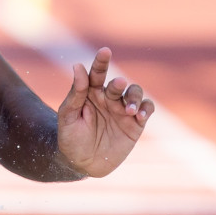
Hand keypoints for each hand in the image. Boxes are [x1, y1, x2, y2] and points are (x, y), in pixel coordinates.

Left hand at [55, 47, 152, 177]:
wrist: (82, 163)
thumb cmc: (70, 138)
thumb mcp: (68, 116)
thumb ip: (75, 93)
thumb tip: (78, 65)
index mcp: (90, 93)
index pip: (97, 73)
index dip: (101, 61)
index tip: (105, 51)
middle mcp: (108, 98)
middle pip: (119, 83)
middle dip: (119, 84)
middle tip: (117, 86)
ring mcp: (123, 110)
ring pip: (135, 93)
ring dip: (134, 96)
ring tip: (129, 110)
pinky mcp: (135, 124)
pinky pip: (147, 109)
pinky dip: (146, 108)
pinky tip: (140, 115)